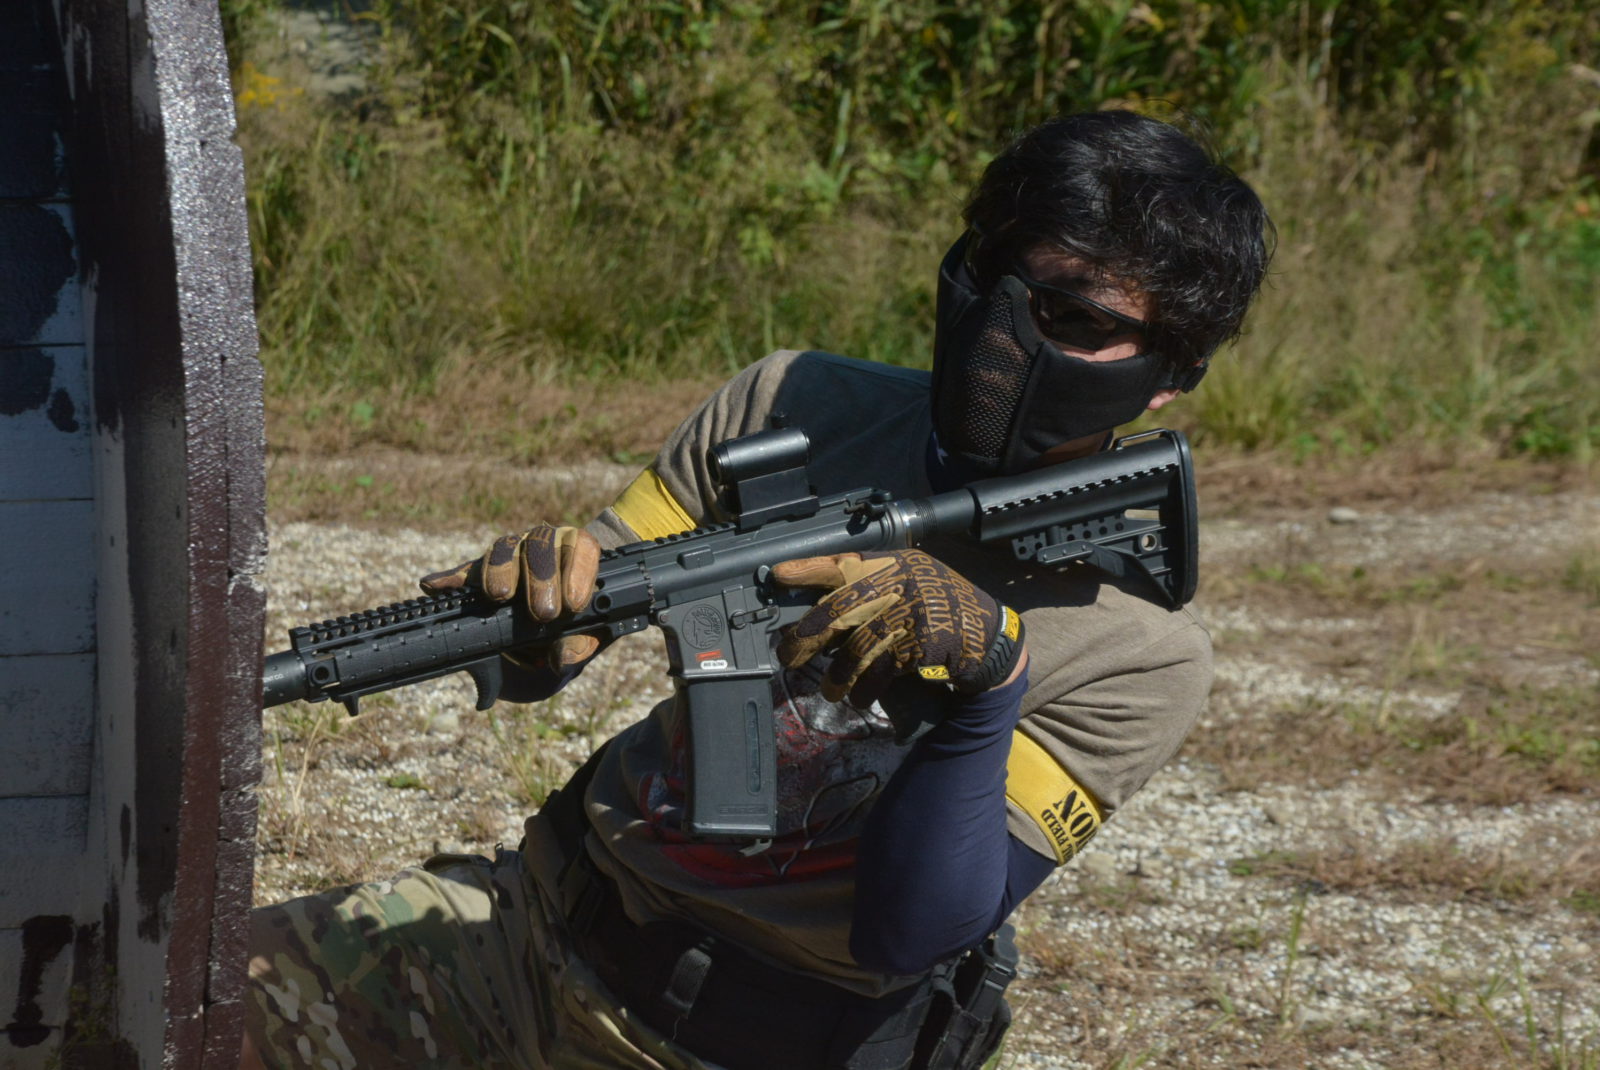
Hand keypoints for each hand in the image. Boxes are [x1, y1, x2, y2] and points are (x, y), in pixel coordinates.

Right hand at [420, 524, 601, 669]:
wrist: (565, 601)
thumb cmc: (583, 610)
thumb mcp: (593, 628)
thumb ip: (580, 641)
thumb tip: (560, 659)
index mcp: (578, 547)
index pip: (582, 547)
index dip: (579, 572)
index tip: (575, 604)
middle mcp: (544, 542)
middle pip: (541, 544)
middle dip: (542, 578)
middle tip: (543, 613)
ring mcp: (512, 551)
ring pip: (504, 548)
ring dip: (500, 570)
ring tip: (499, 596)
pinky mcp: (483, 567)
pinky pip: (465, 570)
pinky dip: (449, 578)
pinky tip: (434, 586)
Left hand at [772, 549, 1023, 706]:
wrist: (986, 634)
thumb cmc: (937, 608)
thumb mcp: (908, 585)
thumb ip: (871, 593)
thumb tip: (818, 619)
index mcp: (890, 565)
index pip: (841, 562)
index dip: (808, 569)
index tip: (777, 575)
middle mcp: (898, 584)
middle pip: (840, 609)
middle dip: (807, 635)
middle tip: (787, 656)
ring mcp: (910, 613)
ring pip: (858, 646)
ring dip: (838, 675)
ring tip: (829, 692)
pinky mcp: (921, 643)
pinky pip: (882, 669)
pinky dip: (867, 687)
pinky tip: (860, 697)